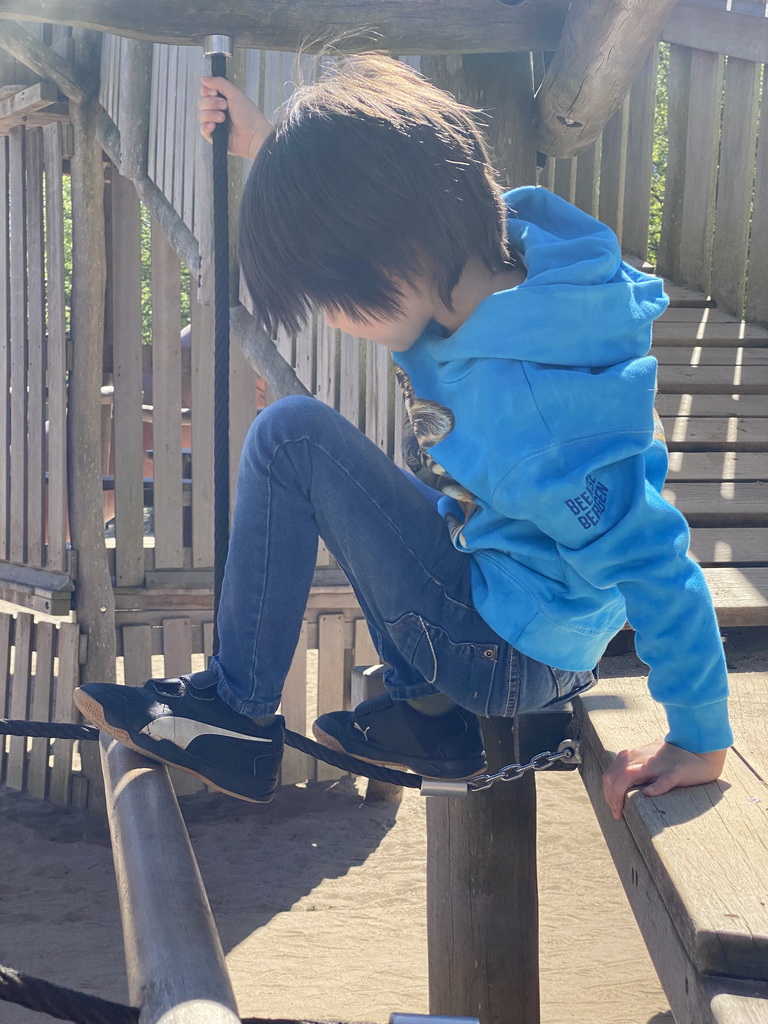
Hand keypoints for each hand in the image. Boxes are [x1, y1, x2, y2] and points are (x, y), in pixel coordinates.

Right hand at [199, 76, 272, 159]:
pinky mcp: (215, 137)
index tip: (215, 92)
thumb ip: (219, 83)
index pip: (205, 92)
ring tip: (223, 118)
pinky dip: (207, 126)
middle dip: (212, 103)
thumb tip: (204, 78)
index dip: (207, 91)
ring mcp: (216, 124)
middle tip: (225, 106)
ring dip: (212, 115)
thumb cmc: (250, 116)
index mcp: (223, 100)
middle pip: (202, 103)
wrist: (254, 135)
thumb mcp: (235, 94)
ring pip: (201, 116)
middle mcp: (218, 111)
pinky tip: (214, 126)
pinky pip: (203, 130)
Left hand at [603, 740, 726, 819]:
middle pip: (614, 778)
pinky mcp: (676, 772)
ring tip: (623, 812)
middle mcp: (640, 758)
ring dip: (621, 796)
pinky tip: (649, 794)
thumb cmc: (671, 759)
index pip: (610, 775)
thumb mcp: (646, 759)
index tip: (613, 808)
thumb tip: (615, 783)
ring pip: (628, 776)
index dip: (607, 793)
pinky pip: (664, 780)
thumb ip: (631, 767)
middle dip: (611, 798)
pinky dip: (655, 787)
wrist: (699, 751)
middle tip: (617, 815)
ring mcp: (657, 765)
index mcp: (632, 756)